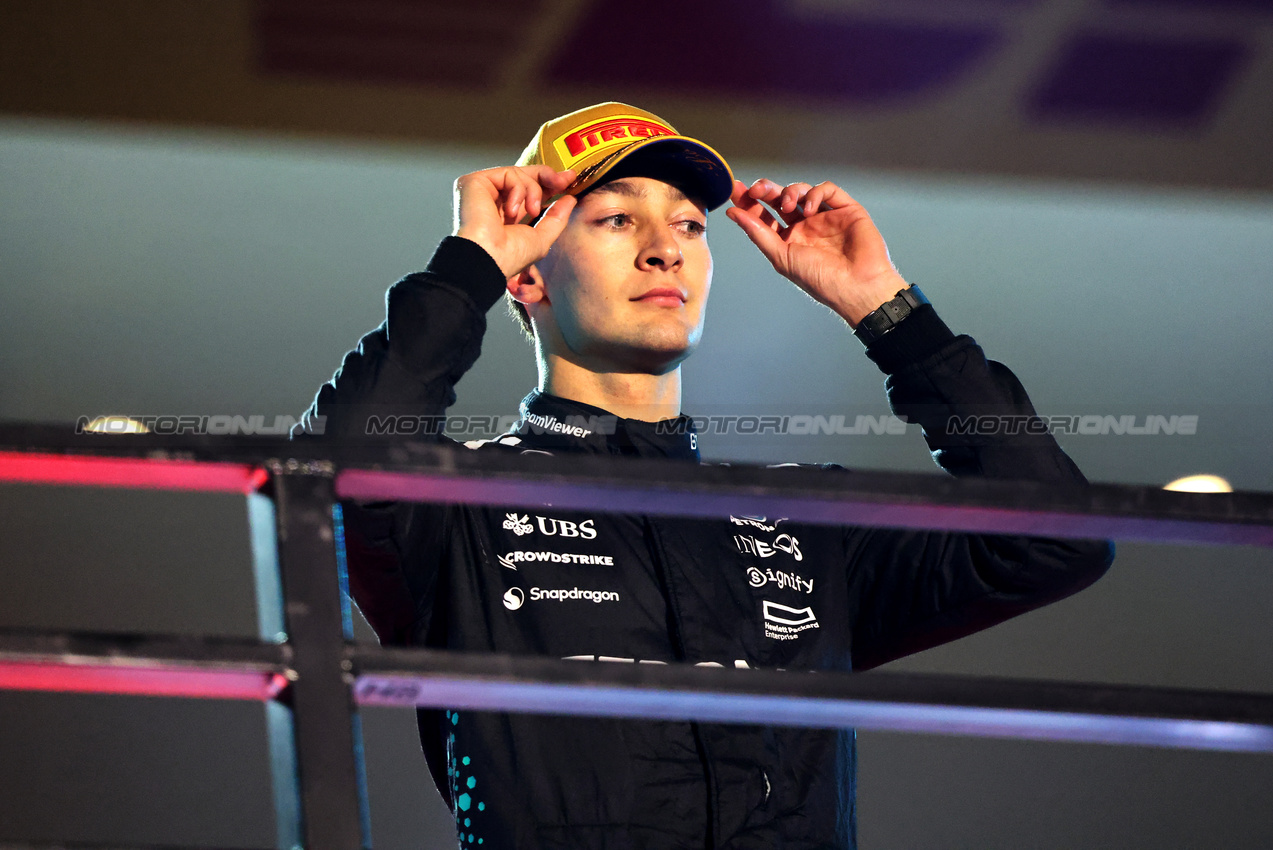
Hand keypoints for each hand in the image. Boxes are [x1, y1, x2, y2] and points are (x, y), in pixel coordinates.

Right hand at [453, 166, 577, 277]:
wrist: (488, 259)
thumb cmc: (509, 257)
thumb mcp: (541, 238)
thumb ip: (555, 218)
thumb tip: (570, 199)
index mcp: (504, 215)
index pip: (527, 191)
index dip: (548, 184)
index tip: (570, 181)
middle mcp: (491, 200)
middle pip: (523, 176)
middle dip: (547, 176)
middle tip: (565, 180)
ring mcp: (481, 190)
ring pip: (519, 174)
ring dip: (533, 191)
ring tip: (532, 211)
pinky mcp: (473, 182)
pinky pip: (508, 174)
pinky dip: (518, 190)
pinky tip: (512, 210)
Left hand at [726, 178, 909, 326]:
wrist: (857, 285)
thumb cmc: (821, 280)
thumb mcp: (781, 257)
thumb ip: (758, 233)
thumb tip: (734, 213)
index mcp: (789, 240)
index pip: (765, 216)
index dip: (750, 202)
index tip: (736, 191)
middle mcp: (806, 227)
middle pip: (780, 199)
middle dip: (766, 190)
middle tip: (756, 189)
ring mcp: (826, 217)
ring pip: (802, 191)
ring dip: (790, 192)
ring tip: (787, 204)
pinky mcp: (846, 209)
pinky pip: (828, 190)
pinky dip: (815, 193)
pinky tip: (809, 209)